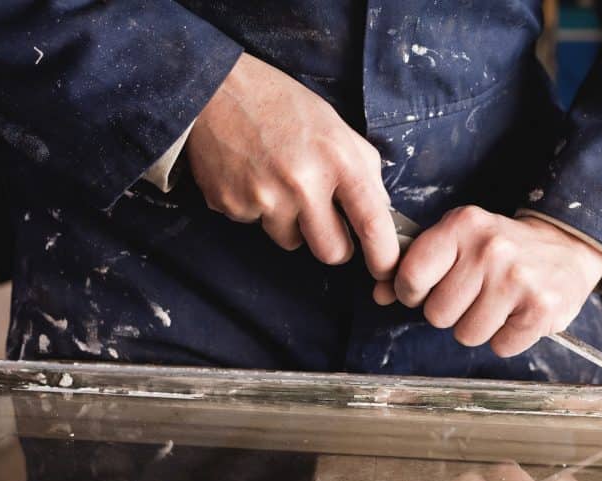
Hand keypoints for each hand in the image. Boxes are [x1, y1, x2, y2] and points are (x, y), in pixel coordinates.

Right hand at [187, 53, 398, 279]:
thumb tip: (380, 213)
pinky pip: (256, 225)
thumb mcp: (335, 127)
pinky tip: (251, 175)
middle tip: (324, 218)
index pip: (372, 223)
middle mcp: (302, 183)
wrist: (215, 88)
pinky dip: (256, 208)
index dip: (384, 256)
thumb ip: (362, 170)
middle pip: (332, 252)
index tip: (387, 270)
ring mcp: (264, 198)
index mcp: (337, 160)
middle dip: (333, 243)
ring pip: (292, 242)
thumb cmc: (281, 105)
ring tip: (279, 181)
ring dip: (291, 223)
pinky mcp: (231, 205)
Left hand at [374, 208, 601, 355]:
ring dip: (479, 327)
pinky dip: (506, 338)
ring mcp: (517, 280)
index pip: (411, 276)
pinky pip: (500, 347)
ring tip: (497, 303)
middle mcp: (490, 249)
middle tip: (473, 294)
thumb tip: (380, 293)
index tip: (425, 290)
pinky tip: (517, 313)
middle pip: (437, 315)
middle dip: (451, 312)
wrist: (565, 246)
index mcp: (463, 225)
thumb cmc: (500, 248)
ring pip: (467, 335)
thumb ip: (415, 265)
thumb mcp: (458, 241)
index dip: (412, 292)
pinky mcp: (540, 309)